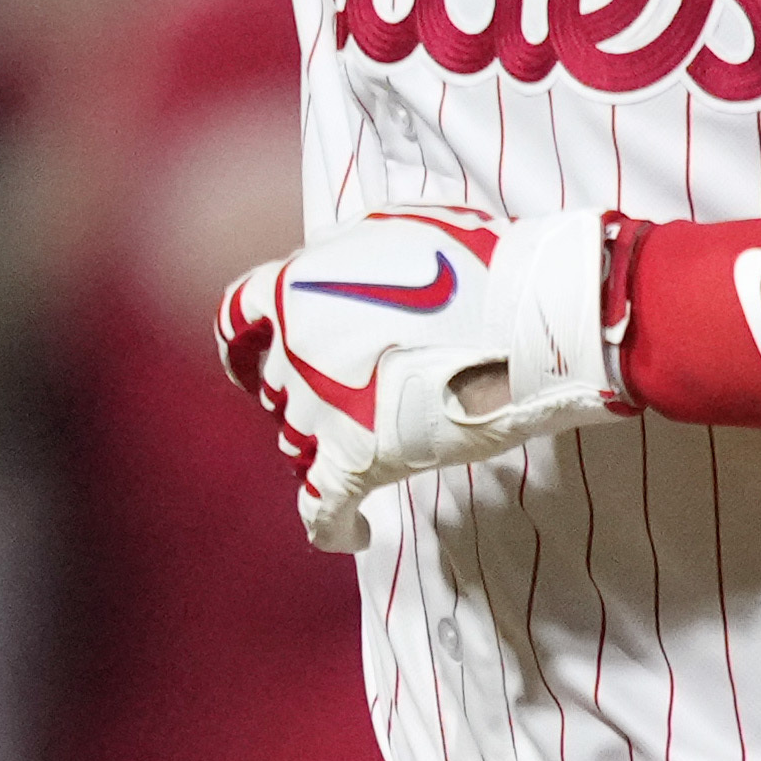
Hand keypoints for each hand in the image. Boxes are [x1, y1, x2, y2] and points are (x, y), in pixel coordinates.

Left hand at [217, 201, 614, 548]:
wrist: (522, 314)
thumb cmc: (468, 263)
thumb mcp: (387, 227)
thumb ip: (342, 256)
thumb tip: (332, 274)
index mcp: (292, 290)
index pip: (237, 321)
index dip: (246, 343)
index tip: (252, 357)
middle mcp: (292, 353)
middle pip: (275, 385)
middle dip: (305, 389)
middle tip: (355, 389)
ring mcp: (320, 411)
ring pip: (297, 441)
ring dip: (325, 442)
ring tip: (372, 436)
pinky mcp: (357, 460)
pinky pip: (324, 512)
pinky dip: (336, 528)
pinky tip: (358, 532)